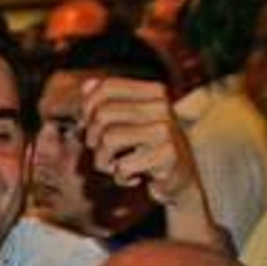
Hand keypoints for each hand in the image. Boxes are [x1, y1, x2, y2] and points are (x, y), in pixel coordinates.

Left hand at [80, 76, 199, 205]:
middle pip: (102, 115)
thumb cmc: (148, 150)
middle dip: (93, 140)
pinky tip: (134, 178)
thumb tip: (85, 86)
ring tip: (116, 167)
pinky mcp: (167, 156)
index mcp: (154, 92)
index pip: (107, 87)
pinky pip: (123, 167)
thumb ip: (106, 103)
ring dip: (103, 161)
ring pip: (108, 140)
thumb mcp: (128, 123)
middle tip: (104, 153)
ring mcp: (166, 130)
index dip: (88, 108)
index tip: (89, 126)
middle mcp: (161, 106)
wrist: (181, 179)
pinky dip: (121, 178)